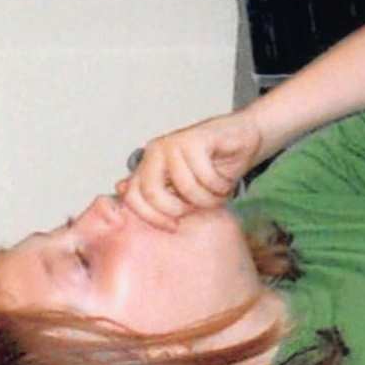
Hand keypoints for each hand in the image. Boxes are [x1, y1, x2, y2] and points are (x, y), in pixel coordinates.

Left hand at [116, 111, 267, 226]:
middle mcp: (157, 151)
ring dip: (209, 198)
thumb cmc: (214, 165)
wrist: (244, 138)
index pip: (133, 196)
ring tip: (218, 193)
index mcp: (148, 163)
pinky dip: (221, 186)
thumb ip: (158, 191)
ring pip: (186, 187)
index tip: (174, 226)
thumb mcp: (184, 187)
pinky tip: (225, 182)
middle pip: (152, 193)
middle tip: (198, 207)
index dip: (152, 217)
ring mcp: (175, 142)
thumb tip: (120, 189)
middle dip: (179, 208)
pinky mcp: (197, 139)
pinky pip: (206, 176)